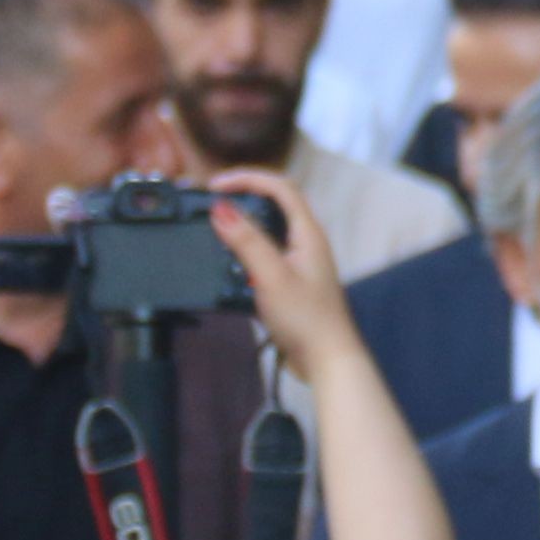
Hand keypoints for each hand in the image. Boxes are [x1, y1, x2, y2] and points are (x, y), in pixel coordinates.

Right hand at [198, 169, 350, 378]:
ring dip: (242, 229)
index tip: (217, 186)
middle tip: (212, 204)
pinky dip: (246, 256)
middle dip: (242, 199)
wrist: (327, 360)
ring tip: (216, 234)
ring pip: (268, 232)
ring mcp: (300, 263)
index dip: (248, 179)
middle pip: (274, 205)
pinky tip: (231, 270)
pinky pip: (266, 257)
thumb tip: (221, 209)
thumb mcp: (271, 276)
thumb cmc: (308, 321)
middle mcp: (306, 243)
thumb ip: (247, 241)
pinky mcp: (292, 282)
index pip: (280, 187)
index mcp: (308, 234)